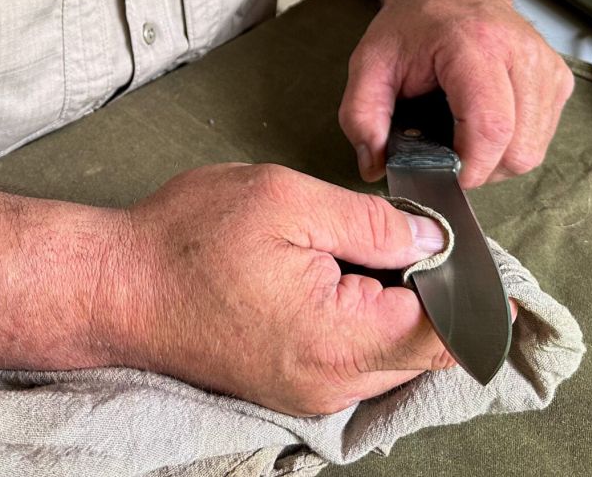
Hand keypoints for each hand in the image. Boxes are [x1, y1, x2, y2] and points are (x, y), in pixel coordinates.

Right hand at [110, 162, 452, 415]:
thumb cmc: (185, 238)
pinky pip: (353, 361)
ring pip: (388, 356)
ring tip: (368, 251)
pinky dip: (362, 321)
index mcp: (339, 339)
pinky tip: (339, 278)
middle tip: (418, 236)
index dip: (470, 288)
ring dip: (396, 308)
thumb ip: (370, 223)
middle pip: (422, 349)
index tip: (477, 253)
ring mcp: (307, 390)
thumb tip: (431, 240)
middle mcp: (330, 381)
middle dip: (432, 293)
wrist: (114, 285)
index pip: (443, 329)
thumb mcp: (285, 201)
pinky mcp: (287, 384)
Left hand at [341, 0, 573, 188]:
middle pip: (520, 148)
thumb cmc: (410, 24)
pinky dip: (516, 142)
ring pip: (536, 148)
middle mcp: (521, 53)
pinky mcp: (558, 77)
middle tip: (452, 157)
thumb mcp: (368, 65)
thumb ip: (361, 116)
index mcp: (475, 45)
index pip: (491, 127)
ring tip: (467, 138)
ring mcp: (546, 65)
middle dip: (484, 168)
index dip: (472, 166)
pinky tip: (487, 123)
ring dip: (501, 159)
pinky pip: (545, 133)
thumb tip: (374, 166)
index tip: (446, 175)